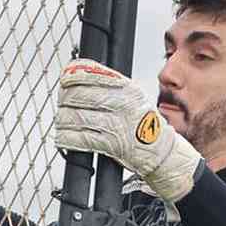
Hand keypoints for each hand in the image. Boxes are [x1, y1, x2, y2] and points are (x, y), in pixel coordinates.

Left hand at [54, 59, 202, 202]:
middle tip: (62, 103)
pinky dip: (67, 138)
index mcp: (126, 88)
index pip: (92, 74)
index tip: (64, 79)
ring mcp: (116, 124)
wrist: (162, 151)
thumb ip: (110, 87)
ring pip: (77, 117)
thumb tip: (80, 78)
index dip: (72, 76)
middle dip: (65, 100)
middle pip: (79, 95)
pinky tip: (63, 137)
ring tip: (62, 123)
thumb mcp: (133, 97)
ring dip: (64, 121)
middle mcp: (122, 103)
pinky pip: (81, 138)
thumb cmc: (145, 125)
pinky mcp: (111, 144)